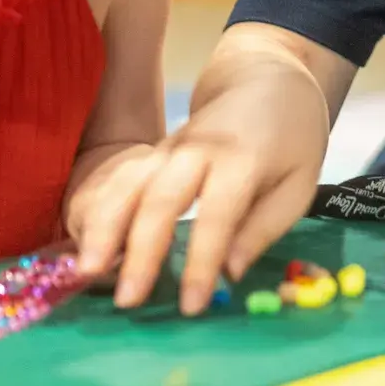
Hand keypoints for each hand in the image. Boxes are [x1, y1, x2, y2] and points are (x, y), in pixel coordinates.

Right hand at [70, 93, 324, 316]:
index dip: (201, 261)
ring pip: (128, 185)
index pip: (217, 214)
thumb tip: (230, 274)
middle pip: (161, 198)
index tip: (191, 306)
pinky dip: (98, 212)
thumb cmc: (291, 138)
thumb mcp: (298, 185)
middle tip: (127, 299)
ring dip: (104, 228)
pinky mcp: (151, 153)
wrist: (265, 79)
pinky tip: (85, 244)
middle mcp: (198, 151)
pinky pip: (118, 180)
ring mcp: (167, 148)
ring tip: (87, 271)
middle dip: (140, 251)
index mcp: (242, 159)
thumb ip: (263, 229)